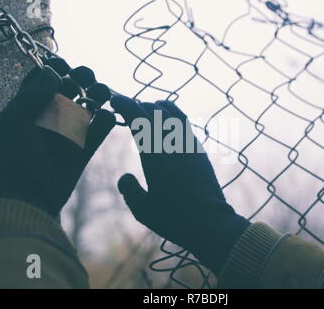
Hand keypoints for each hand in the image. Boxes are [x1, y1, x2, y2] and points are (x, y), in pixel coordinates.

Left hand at [0, 66, 115, 216]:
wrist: (27, 199)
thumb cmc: (13, 159)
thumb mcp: (13, 122)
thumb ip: (33, 94)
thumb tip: (52, 71)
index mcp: (27, 108)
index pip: (42, 79)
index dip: (54, 69)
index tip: (64, 67)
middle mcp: (49, 117)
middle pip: (69, 89)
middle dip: (81, 78)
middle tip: (87, 77)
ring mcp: (68, 134)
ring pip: (88, 106)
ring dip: (97, 96)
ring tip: (102, 94)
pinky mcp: (83, 150)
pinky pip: (100, 130)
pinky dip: (107, 120)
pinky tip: (107, 116)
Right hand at [111, 96, 249, 273]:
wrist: (210, 223)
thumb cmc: (173, 218)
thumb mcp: (141, 208)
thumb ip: (129, 189)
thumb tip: (125, 177)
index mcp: (155, 153)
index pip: (138, 116)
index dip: (124, 104)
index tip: (113, 101)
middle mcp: (173, 142)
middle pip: (153, 109)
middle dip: (136, 104)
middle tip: (124, 107)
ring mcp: (188, 143)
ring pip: (171, 111)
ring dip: (155, 107)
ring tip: (144, 110)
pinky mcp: (198, 149)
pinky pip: (183, 122)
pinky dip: (170, 115)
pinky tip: (165, 125)